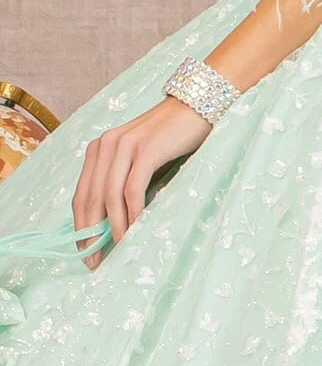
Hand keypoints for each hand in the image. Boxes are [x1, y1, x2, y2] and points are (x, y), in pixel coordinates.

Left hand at [72, 95, 212, 267]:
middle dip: (90, 233)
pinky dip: (132, 213)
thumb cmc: (172, 137)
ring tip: (117, 250)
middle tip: (94, 261)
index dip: (81, 227)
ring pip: (109, 195)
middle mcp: (106, 145)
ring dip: (112, 227)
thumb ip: (124, 181)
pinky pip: (133, 189)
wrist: (197, 105)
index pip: (81, 195)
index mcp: (100, 148)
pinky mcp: (146, 149)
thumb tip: (114, 224)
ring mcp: (125, 146)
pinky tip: (136, 229)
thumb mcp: (140, 158)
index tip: (85, 252)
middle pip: (89, 198)